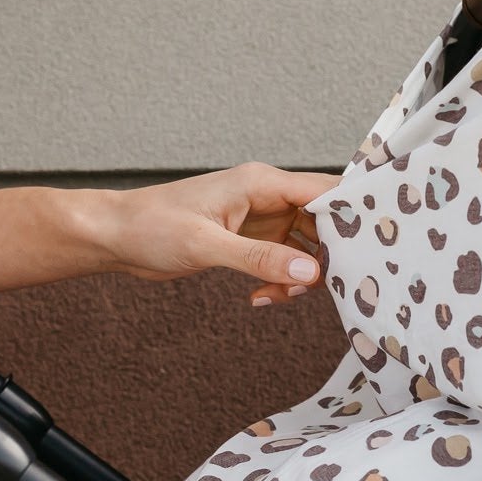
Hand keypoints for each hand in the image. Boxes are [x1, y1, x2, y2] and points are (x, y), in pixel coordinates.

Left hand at [95, 164, 335, 306]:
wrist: (115, 236)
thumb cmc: (151, 226)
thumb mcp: (206, 245)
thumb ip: (259, 258)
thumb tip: (308, 273)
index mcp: (261, 182)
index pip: (325, 191)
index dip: (351, 216)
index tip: (367, 249)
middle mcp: (266, 197)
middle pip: (323, 222)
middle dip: (326, 257)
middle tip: (318, 288)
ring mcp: (260, 220)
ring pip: (305, 247)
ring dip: (300, 277)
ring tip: (276, 296)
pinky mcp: (249, 241)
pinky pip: (283, 262)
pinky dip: (280, 282)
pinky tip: (259, 297)